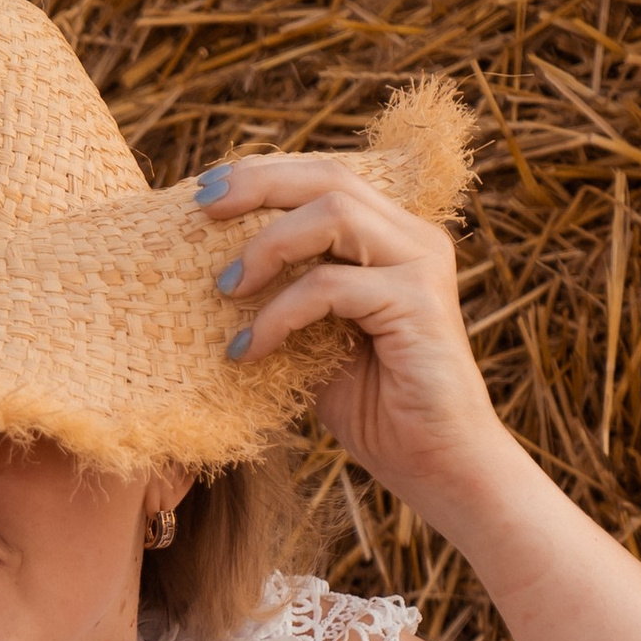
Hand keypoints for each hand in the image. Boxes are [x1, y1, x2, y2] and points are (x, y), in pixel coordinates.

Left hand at [200, 152, 505, 527]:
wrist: (438, 466)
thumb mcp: (317, 340)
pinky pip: (330, 286)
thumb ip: (288, 296)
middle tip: (202, 207)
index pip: (324, 177)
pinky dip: (279, 314)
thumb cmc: (377, 410)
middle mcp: (413, 238)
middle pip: (329, 177)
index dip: (263, 174)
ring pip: (332, 213)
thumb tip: (218, 272)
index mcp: (392, 237)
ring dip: (267, 246)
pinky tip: (248, 349)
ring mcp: (420, 264)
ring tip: (226, 288)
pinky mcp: (419, 301)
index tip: (206, 190)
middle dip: (258, 182)